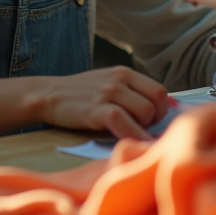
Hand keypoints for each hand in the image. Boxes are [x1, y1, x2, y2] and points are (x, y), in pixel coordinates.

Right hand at [38, 66, 168, 140]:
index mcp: (125, 73)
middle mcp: (119, 79)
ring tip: (132, 134)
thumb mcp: (109, 83)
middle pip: (157, 100)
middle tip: (142, 130)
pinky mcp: (96, 109)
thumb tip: (167, 109)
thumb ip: (132, 92)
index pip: (159, 90)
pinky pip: (124, 122)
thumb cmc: (81, 95)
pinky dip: (133, 134)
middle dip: (155, 120)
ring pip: (145, 111)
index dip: (162, 110)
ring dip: (143, 128)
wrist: (48, 95)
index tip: (154, 123)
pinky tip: (130, 142)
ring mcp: (108, 93)